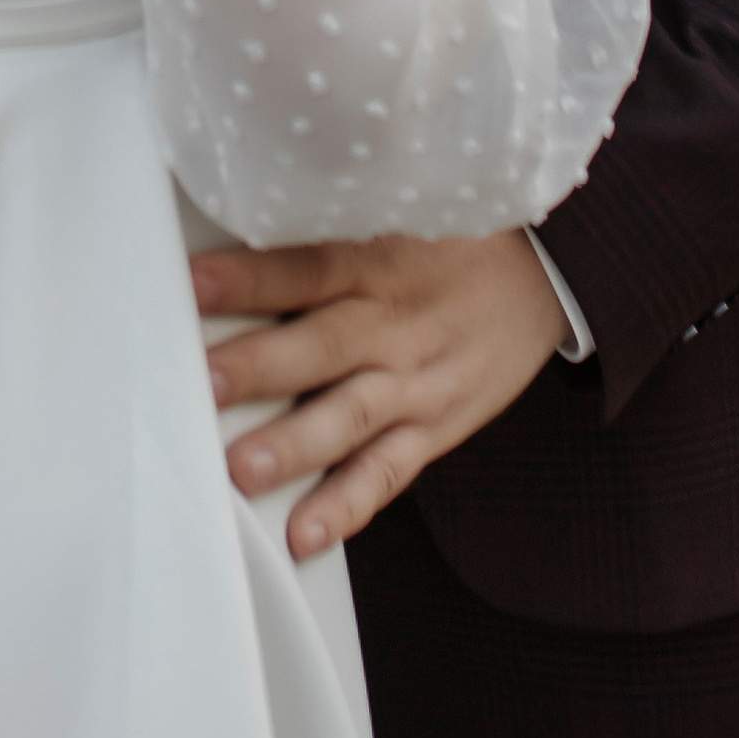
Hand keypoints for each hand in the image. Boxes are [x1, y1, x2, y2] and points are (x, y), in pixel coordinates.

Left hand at [192, 230, 567, 559]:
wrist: (547, 270)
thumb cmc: (449, 234)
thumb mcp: (398, 205)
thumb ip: (328, 220)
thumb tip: (243, 203)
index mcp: (378, 258)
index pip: (306, 265)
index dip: (250, 276)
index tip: (191, 285)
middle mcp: (394, 322)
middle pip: (322, 345)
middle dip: (261, 367)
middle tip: (205, 384)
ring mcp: (417, 381)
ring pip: (352, 416)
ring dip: (297, 445)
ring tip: (243, 470)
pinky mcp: (434, 426)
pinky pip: (388, 471)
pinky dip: (347, 505)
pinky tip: (304, 534)